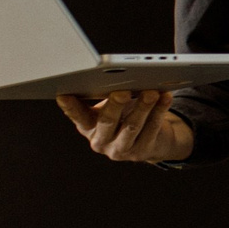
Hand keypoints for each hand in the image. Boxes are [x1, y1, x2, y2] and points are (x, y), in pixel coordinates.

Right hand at [56, 89, 193, 163]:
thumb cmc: (125, 116)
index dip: (70, 107)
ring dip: (143, 107)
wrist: (150, 141)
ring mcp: (121, 150)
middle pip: (108, 121)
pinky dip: (160, 111)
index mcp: (88, 126)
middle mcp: (101, 141)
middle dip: (115, 105)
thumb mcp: (112, 107)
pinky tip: (165, 97)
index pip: (77, 116)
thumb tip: (117, 74)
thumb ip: (108, 95)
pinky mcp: (142, 152)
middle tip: (122, 91)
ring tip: (152, 91)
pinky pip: (152, 128)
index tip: (63, 95)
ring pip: (132, 126)